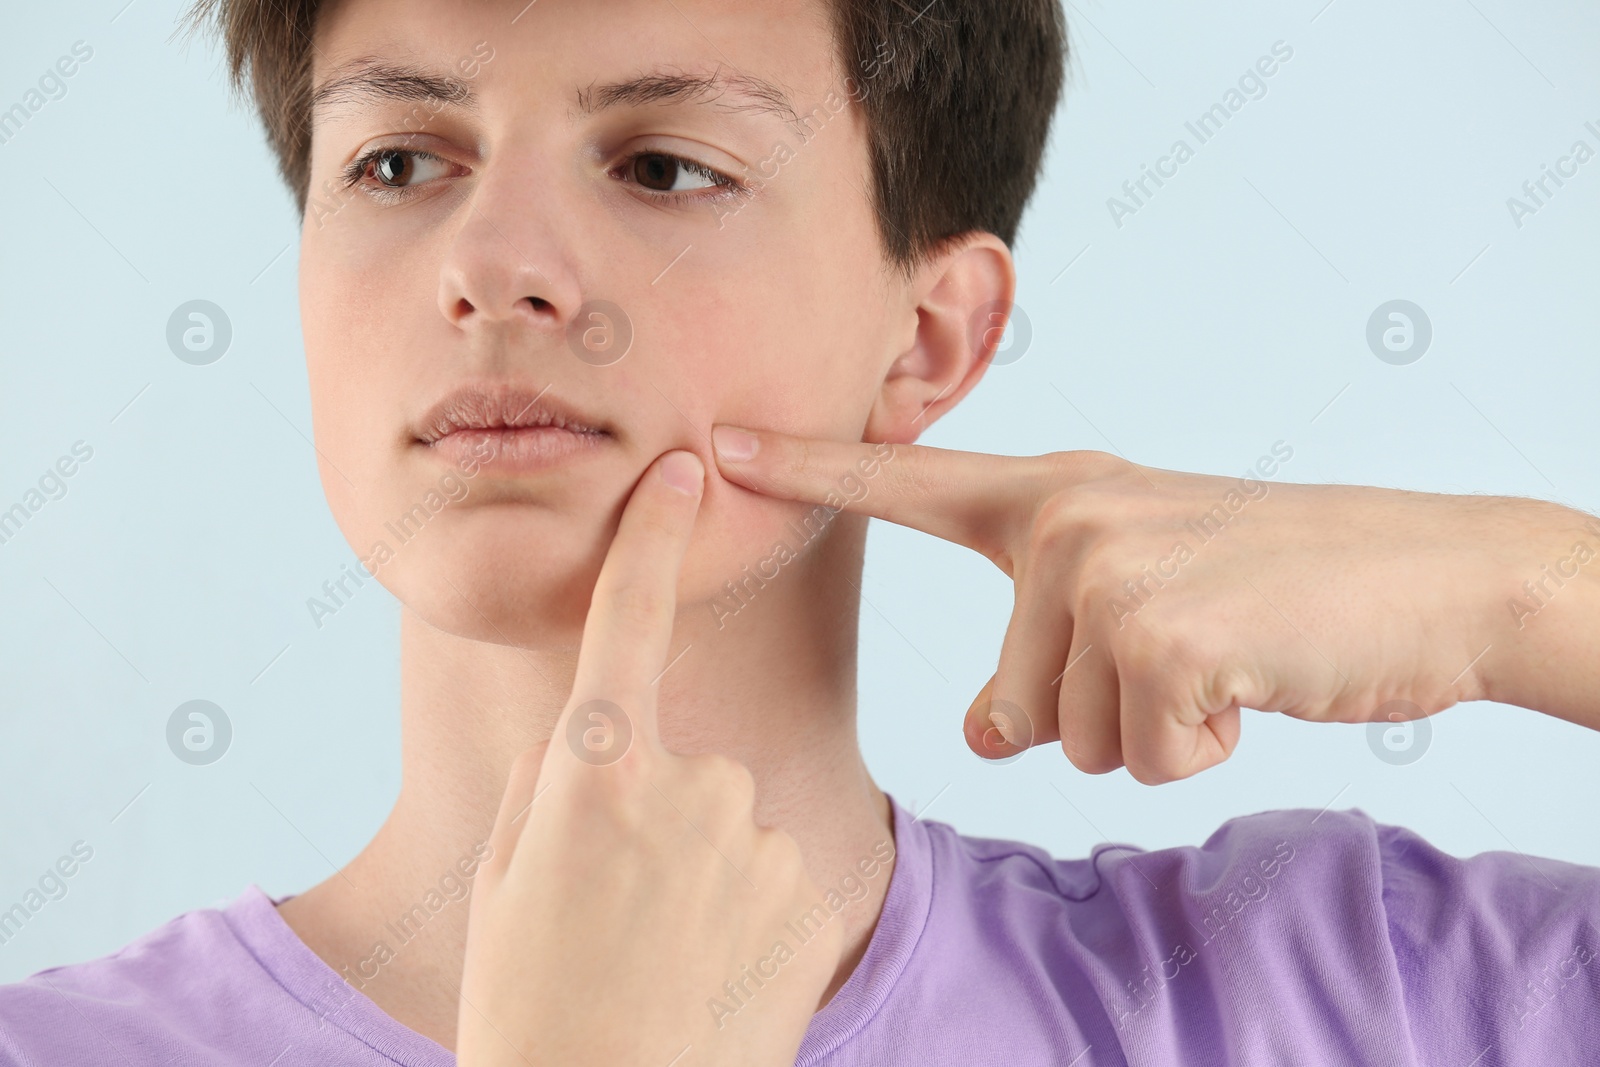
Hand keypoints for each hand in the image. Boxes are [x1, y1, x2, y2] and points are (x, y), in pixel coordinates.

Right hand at [456, 450, 841, 1065]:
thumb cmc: (534, 1008)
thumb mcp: (506, 885)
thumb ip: (550, 783)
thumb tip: (590, 736)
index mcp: (596, 774)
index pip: (626, 622)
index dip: (652, 538)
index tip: (677, 474)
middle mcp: (689, 786)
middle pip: (680, 764)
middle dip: (654, 817)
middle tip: (613, 912)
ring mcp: (758, 838)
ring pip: (728, 824)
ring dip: (702, 873)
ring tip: (661, 956)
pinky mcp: (810, 889)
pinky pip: (771, 873)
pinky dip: (747, 913)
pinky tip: (713, 973)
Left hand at [709, 425, 1599, 783]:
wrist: (1421, 576)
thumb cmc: (1273, 586)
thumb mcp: (1142, 601)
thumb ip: (1046, 652)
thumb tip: (979, 733)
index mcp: (1053, 497)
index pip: (907, 482)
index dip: (805, 469)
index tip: (712, 446)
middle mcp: (1066, 517)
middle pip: (1014, 706)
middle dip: (1103, 718)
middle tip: (1187, 653)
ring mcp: (1107, 567)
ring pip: (1075, 739)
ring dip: (1157, 729)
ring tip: (1220, 658)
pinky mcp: (1158, 629)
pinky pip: (1143, 756)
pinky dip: (1202, 747)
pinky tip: (1247, 682)